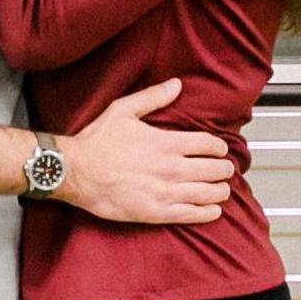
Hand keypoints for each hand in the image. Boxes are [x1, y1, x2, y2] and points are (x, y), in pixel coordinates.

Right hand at [56, 80, 234, 226]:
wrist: (75, 172)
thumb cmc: (96, 142)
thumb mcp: (123, 110)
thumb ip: (153, 97)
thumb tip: (176, 85)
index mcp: (166, 143)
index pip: (208, 145)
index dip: (219, 148)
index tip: (220, 150)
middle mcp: (171, 168)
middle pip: (213, 170)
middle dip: (224, 170)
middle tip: (225, 170)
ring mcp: (165, 192)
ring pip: (207, 193)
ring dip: (219, 191)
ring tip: (222, 189)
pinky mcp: (156, 212)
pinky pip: (190, 214)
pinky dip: (207, 213)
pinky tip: (213, 211)